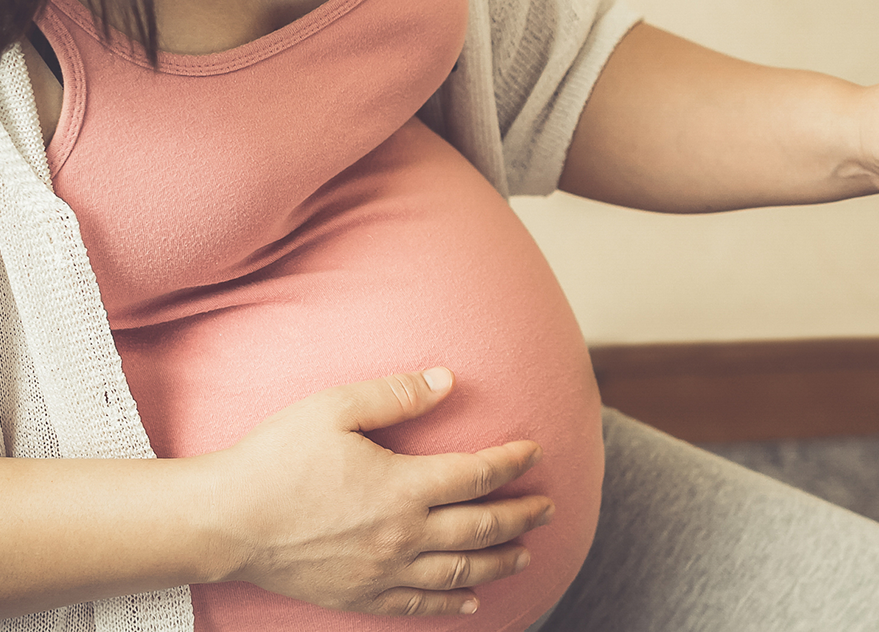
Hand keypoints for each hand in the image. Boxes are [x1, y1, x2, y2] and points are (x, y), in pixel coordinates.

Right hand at [201, 368, 552, 615]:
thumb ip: (396, 395)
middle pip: (481, 528)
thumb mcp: (334, 408)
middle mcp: (402, 535)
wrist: (222, 522)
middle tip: (549, 508)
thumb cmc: (274, 458)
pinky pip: (417, 606)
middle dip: (521, 516)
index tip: (534, 452)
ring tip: (524, 553)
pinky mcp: (358, 596)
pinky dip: (451, 604)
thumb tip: (447, 380)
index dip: (512, 463)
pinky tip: (472, 602)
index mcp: (402, 487)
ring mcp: (381, 572)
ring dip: (499, 561)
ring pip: (459, 572)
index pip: (477, 475)